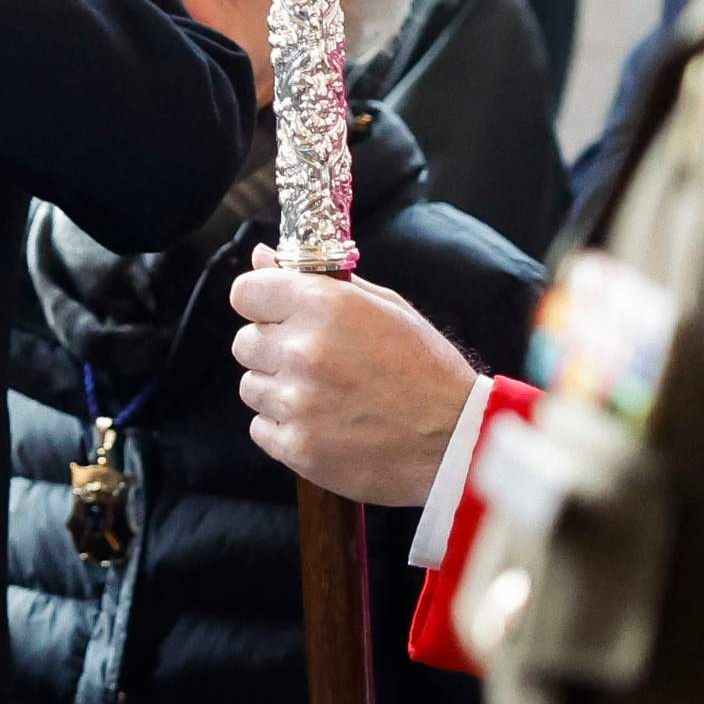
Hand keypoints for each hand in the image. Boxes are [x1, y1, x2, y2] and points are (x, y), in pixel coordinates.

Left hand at [228, 244, 480, 505]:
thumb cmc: (426, 369)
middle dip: (273, 349)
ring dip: (279, 390)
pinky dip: (286, 427)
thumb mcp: (385, 308)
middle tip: (316, 362)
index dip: (261, 303)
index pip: (245, 292)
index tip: (278, 314)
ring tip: (326, 396)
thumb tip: (262, 257)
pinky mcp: (296, 446)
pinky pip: (261, 428)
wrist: (458, 441)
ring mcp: (297, 402)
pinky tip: (325, 424)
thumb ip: (318, 281)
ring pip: (251, 387)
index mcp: (324, 306)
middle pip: (244, 343)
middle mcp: (302, 351)